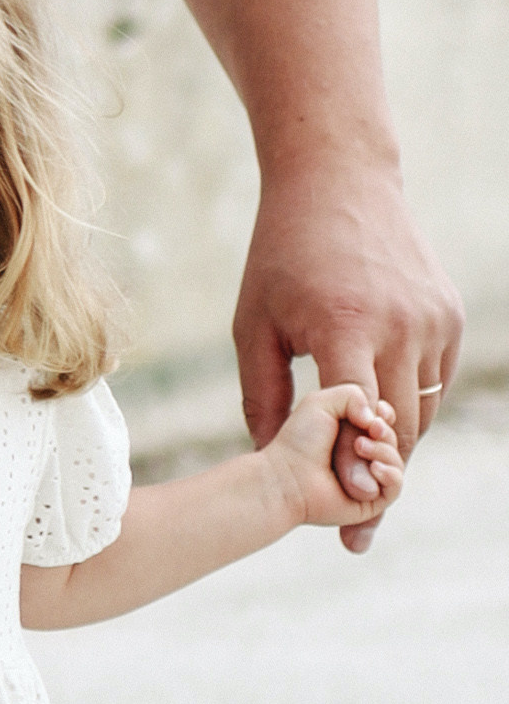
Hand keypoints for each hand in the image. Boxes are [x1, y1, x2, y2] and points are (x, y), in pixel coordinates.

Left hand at [235, 160, 460, 552]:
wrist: (340, 182)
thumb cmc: (281, 257)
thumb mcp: (254, 326)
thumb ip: (263, 399)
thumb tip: (271, 462)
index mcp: (347, 328)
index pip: (359, 424)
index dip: (351, 475)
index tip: (345, 521)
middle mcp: (402, 325)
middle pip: (399, 430)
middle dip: (377, 477)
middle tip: (355, 522)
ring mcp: (433, 319)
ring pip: (422, 411)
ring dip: (394, 446)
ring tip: (361, 476)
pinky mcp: (449, 314)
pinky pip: (434, 382)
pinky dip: (409, 407)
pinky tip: (379, 424)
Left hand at [260, 380, 404, 531]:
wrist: (286, 477)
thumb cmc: (298, 439)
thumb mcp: (324, 401)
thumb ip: (356, 393)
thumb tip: (378, 421)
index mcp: (357, 426)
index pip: (391, 414)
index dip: (386, 411)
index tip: (373, 413)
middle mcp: (366, 450)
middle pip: (401, 434)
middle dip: (386, 431)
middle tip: (369, 430)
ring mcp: (370, 475)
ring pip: (400, 459)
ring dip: (385, 449)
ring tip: (359, 446)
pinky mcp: (371, 501)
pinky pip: (396, 486)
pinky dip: (390, 473)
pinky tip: (374, 467)